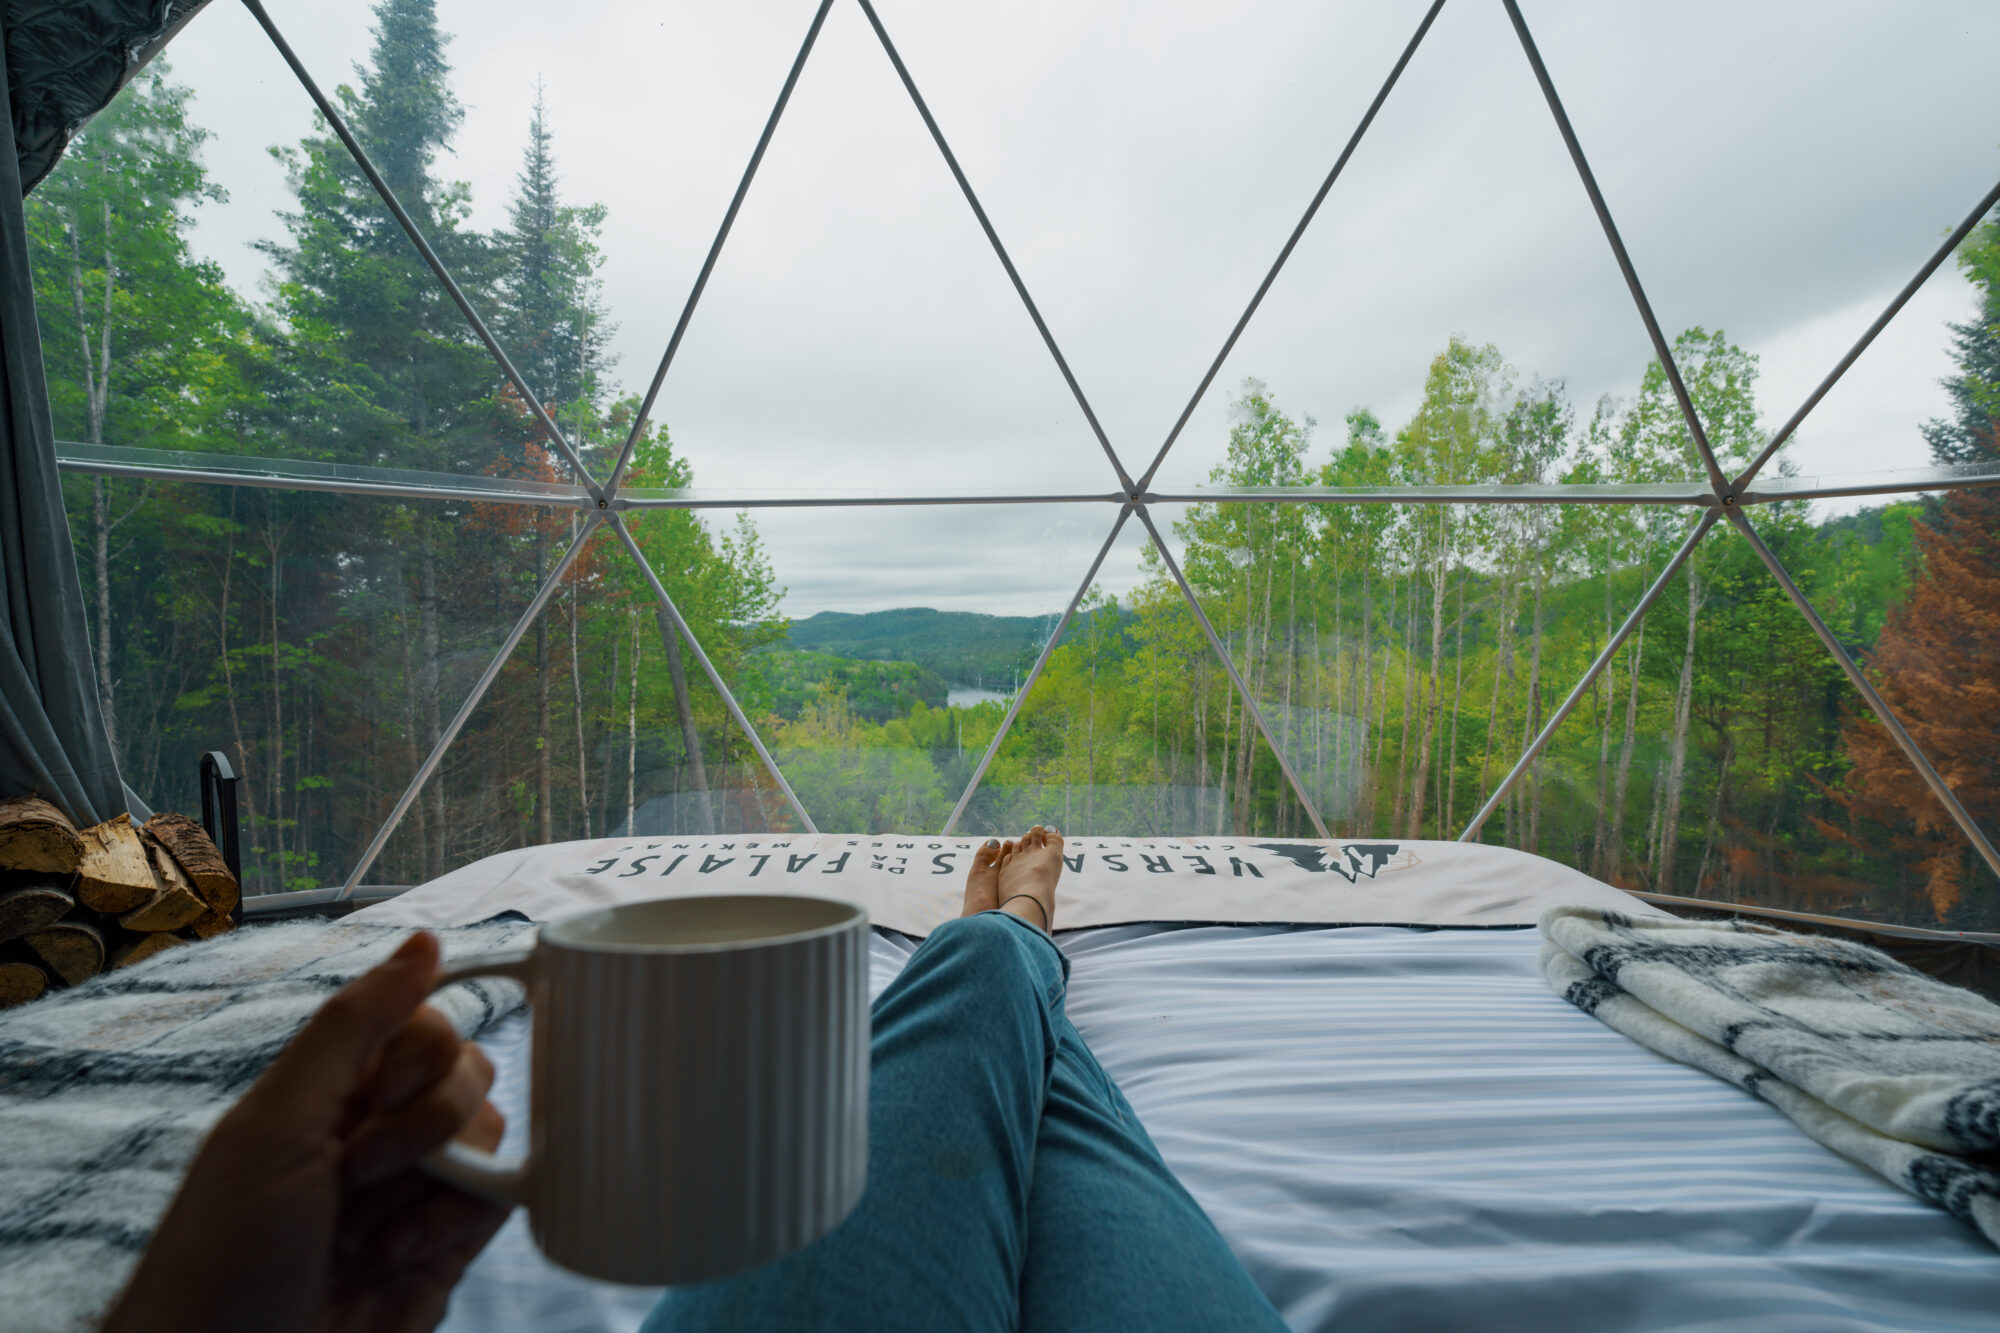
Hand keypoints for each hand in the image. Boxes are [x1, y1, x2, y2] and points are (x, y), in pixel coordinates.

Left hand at [103, 932, 511, 1332]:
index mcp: (331, 1088)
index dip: (422, 1052)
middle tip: (356, 1175)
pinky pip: (498, 1202)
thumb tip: (423, 939)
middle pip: (468, 1073)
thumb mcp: (278, 1122)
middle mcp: (377, 1128)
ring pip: (490, 1138)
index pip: (425, 1022)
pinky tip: (394, 1258)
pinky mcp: (447, 1246)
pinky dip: (453, 1226)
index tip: (383, 1091)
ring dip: (429, 1186)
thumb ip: (355, 1024)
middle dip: (423, 1127)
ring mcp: (416, 1188)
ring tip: (362, 1234)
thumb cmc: (225, 1254)